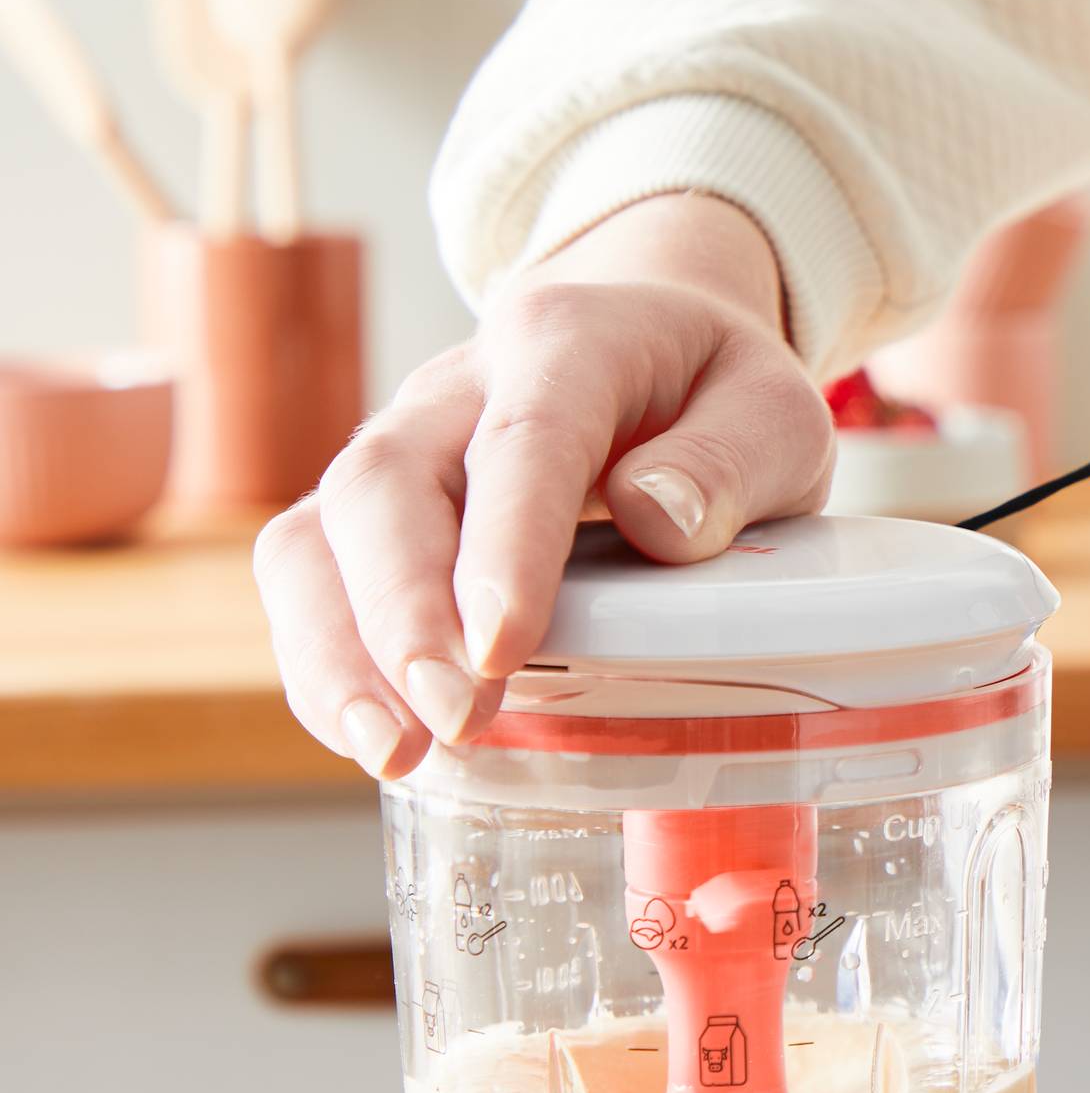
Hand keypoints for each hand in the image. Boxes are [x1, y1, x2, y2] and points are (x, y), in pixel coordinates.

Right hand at [256, 192, 833, 779]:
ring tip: (392, 752)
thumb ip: (732, 459)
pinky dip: (326, 662)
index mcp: (568, 341)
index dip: (505, 545)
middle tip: (455, 720)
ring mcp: (403, 446)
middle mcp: (459, 386)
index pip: (525, 438)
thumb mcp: (776, 412)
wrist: (653, 339)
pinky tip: (374, 736)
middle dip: (403, 614)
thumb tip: (659, 523)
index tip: (502, 647)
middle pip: (386, 483)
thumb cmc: (714, 394)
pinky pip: (309, 575)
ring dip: (339, 651)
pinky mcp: (373, 511)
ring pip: (320, 532)